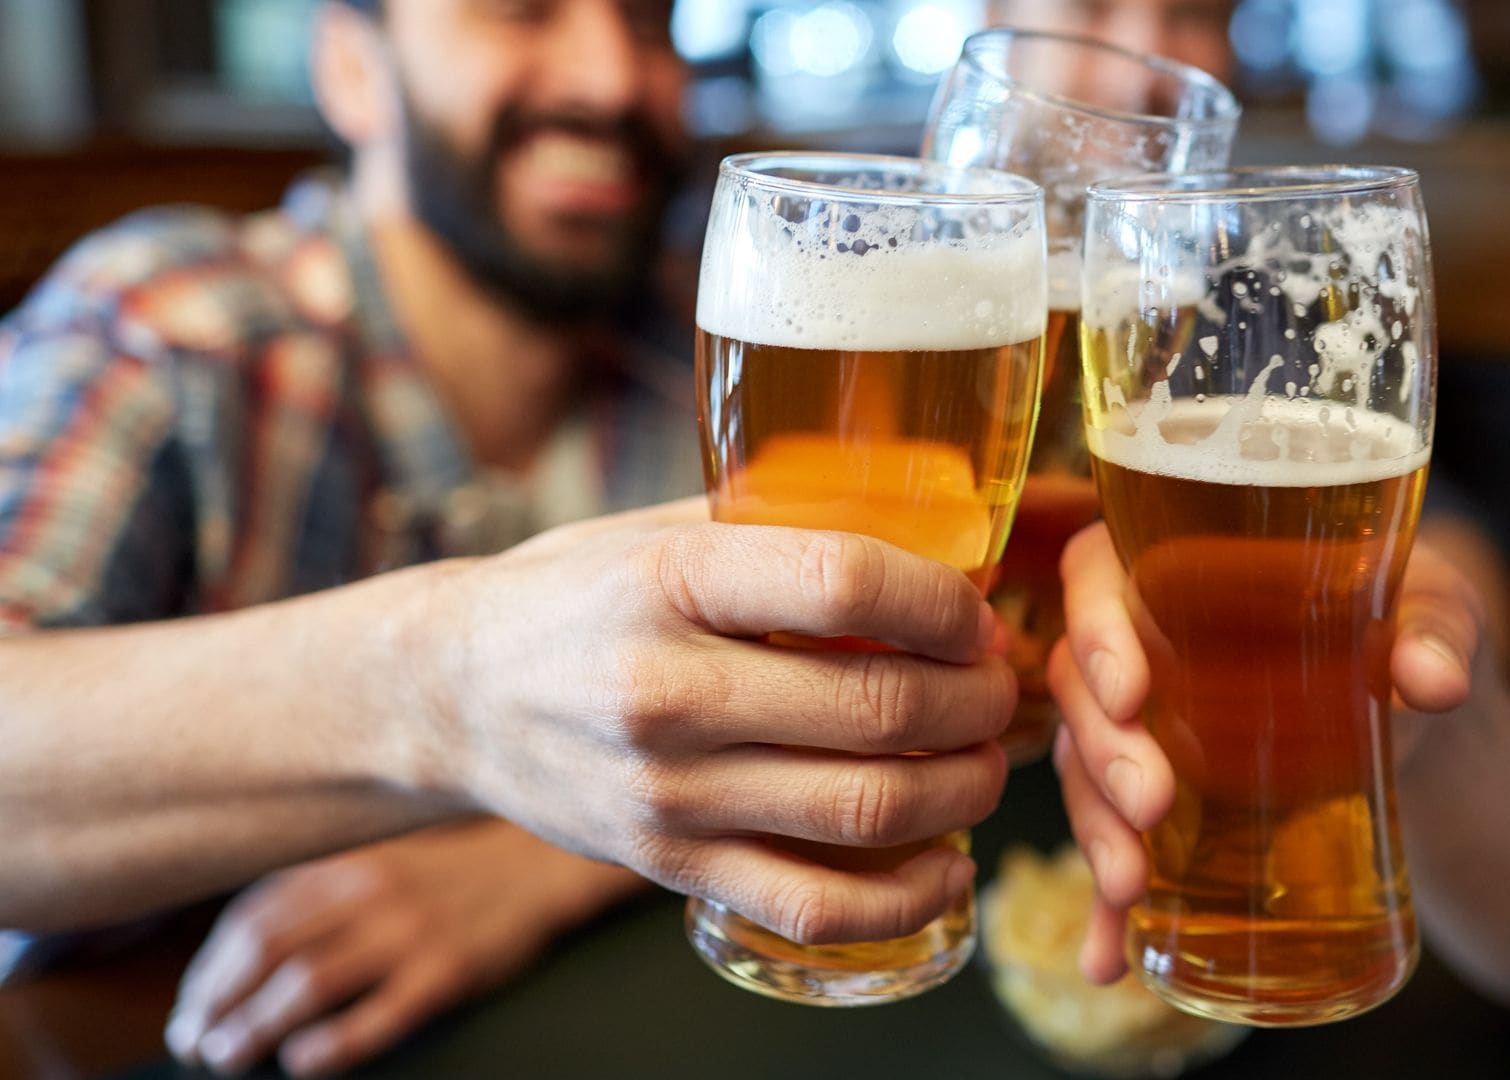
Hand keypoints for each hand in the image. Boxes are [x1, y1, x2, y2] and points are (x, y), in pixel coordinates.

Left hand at [164, 820, 640, 1076]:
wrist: (538, 866)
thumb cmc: (449, 873)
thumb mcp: (378, 862)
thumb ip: (317, 891)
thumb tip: (238, 948)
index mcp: (347, 864)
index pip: (253, 917)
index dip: (209, 968)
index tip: (191, 1006)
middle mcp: (370, 892)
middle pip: (266, 950)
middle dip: (217, 1002)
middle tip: (195, 1041)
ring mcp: (410, 931)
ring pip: (309, 982)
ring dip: (256, 1026)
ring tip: (228, 1056)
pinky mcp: (448, 971)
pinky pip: (380, 1013)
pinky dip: (334, 1042)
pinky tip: (304, 1061)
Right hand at [405, 507, 1014, 948]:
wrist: (450, 697)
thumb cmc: (573, 598)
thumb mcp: (657, 532)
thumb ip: (775, 528)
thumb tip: (928, 525)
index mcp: (670, 582)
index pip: (845, 582)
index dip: (944, 601)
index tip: (978, 612)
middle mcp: (667, 691)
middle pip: (878, 705)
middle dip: (976, 699)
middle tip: (1001, 686)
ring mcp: (669, 793)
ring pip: (866, 808)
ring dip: (963, 789)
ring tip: (987, 761)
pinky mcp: (670, 867)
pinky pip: (814, 904)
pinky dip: (905, 897)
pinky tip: (948, 865)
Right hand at [1047, 523, 1485, 982]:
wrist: (1422, 714)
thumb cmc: (1411, 626)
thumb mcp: (1438, 610)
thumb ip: (1439, 631)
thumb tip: (1433, 680)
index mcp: (1184, 563)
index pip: (1097, 571)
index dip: (1095, 628)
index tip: (1133, 692)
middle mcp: (1145, 641)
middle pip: (1081, 684)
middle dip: (1103, 752)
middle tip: (1153, 802)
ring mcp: (1146, 728)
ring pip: (1085, 770)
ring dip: (1095, 830)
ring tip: (1129, 887)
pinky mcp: (1163, 804)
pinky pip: (1116, 847)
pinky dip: (1107, 910)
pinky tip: (1109, 959)